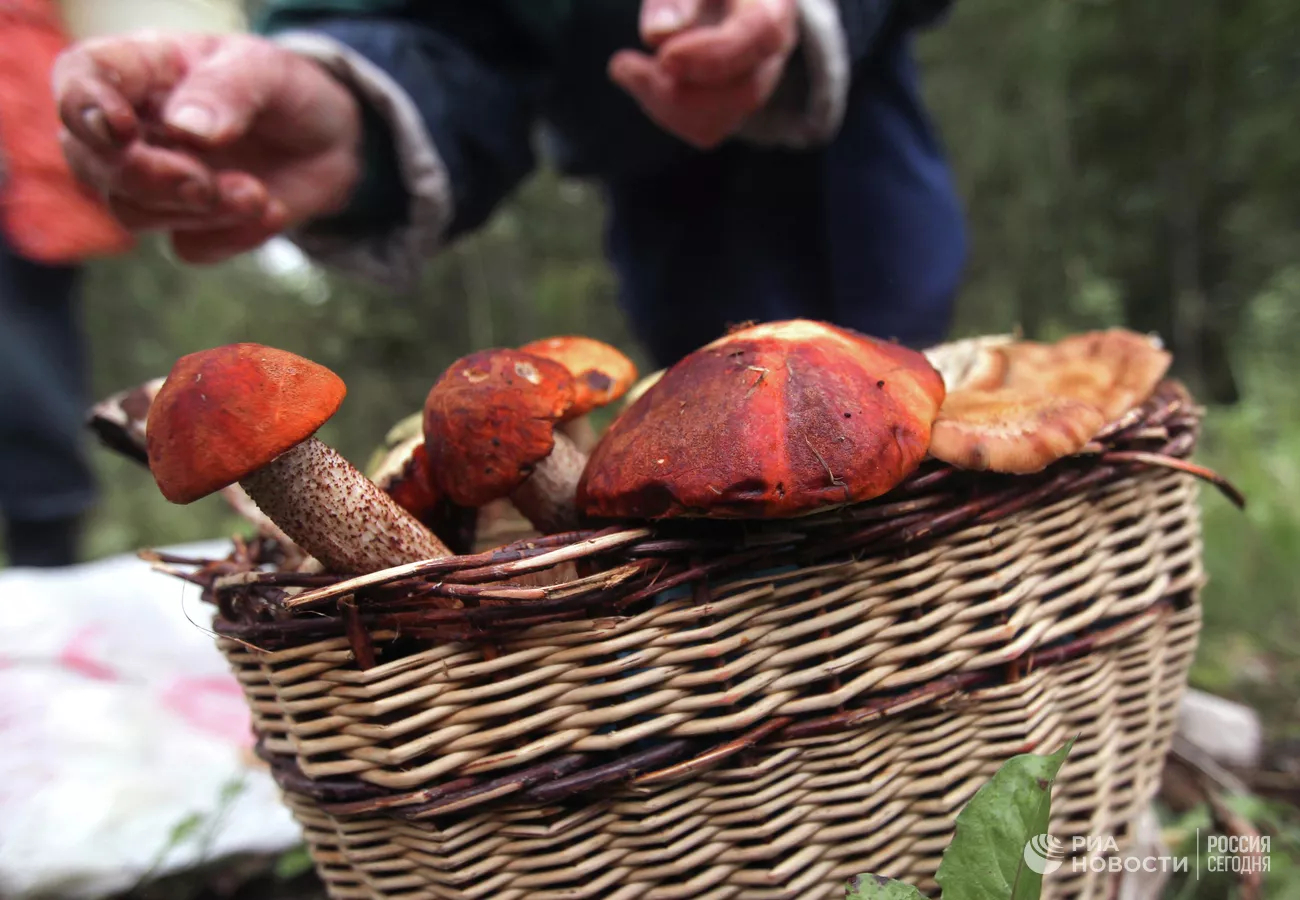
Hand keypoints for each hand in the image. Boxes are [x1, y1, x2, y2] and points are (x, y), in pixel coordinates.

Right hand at [53, 33, 361, 262]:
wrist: (331, 143)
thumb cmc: (285, 92)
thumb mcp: (269, 72)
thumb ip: (227, 91)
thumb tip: (186, 129)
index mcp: (141, 72)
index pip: (81, 79)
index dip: (84, 106)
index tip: (121, 129)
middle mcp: (134, 131)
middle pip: (92, 163)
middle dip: (146, 178)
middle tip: (203, 182)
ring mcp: (157, 184)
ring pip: (133, 213)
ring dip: (198, 210)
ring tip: (257, 192)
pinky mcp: (191, 228)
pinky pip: (191, 248)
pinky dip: (235, 236)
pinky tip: (272, 209)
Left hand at [609, 0, 796, 148]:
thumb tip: (658, 33)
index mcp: (772, 3)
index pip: (762, 35)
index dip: (713, 55)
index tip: (664, 58)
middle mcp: (774, 49)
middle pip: (744, 90)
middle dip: (678, 89)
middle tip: (624, 65)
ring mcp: (757, 82)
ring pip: (721, 119)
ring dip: (663, 103)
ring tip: (626, 69)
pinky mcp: (732, 106)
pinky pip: (705, 129)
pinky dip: (665, 112)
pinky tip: (641, 83)